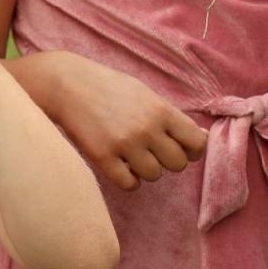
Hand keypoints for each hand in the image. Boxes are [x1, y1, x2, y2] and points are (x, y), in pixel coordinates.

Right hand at [29, 52, 206, 189]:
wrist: (66, 84)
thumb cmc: (107, 86)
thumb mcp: (144, 93)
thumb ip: (170, 116)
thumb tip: (201, 138)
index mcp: (160, 110)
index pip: (197, 143)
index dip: (191, 149)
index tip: (178, 146)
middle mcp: (146, 128)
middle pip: (177, 164)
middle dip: (167, 159)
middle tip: (151, 149)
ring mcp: (124, 144)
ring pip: (154, 175)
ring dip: (145, 169)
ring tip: (131, 154)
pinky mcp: (103, 157)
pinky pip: (129, 184)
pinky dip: (127, 179)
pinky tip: (119, 165)